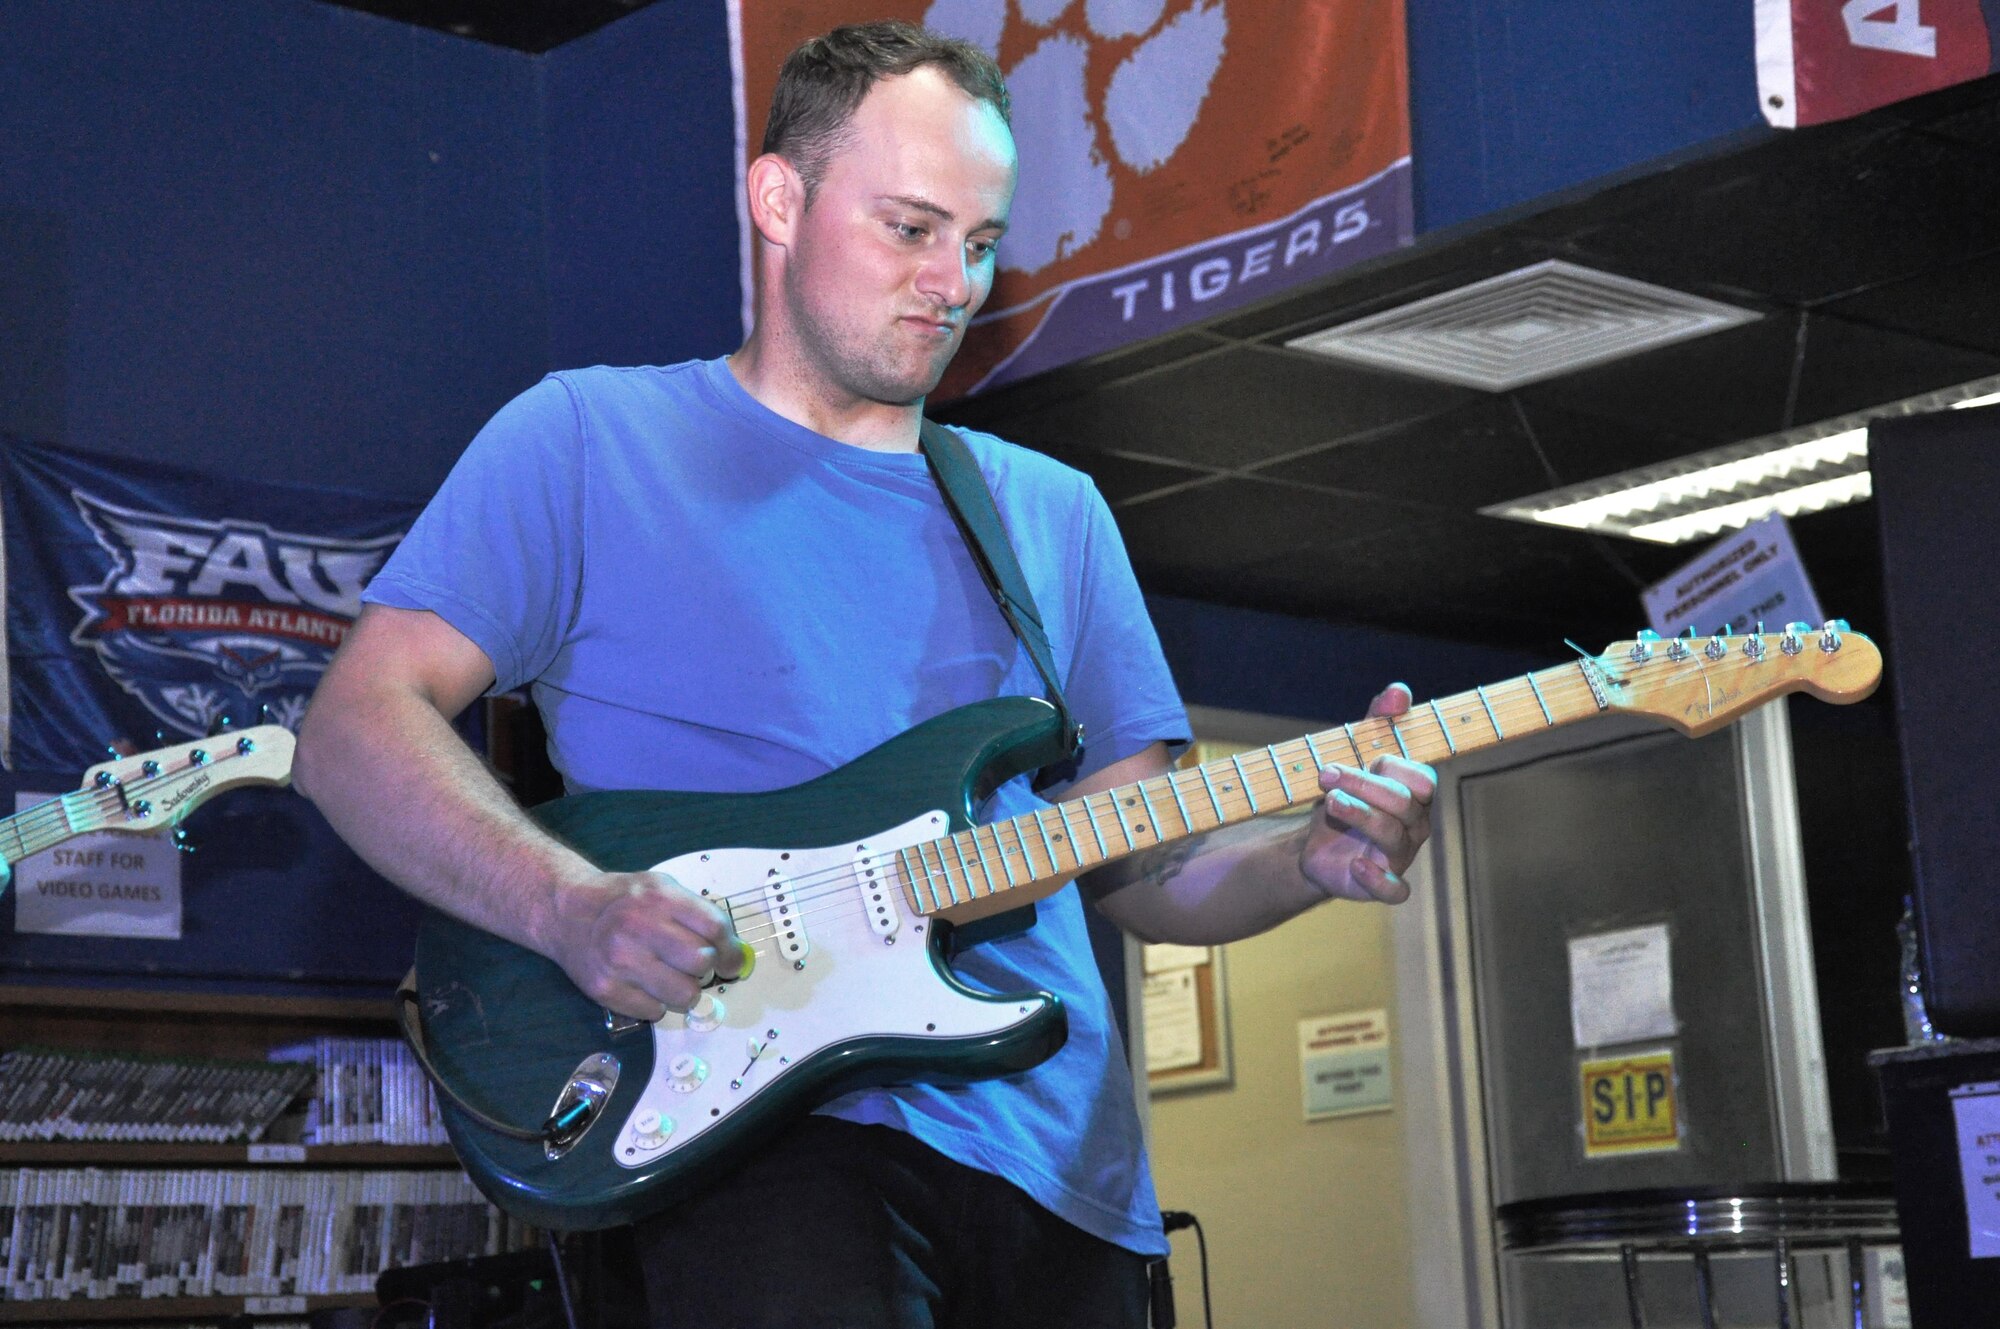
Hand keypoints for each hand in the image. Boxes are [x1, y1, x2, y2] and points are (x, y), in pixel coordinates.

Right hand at [547, 869, 749, 1020]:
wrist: (566, 910)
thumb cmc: (624, 901)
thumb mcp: (661, 888)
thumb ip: (698, 914)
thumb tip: (736, 952)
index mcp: (659, 897)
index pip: (715, 928)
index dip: (731, 950)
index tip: (732, 962)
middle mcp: (638, 927)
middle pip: (701, 962)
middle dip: (706, 969)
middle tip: (694, 967)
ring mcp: (620, 960)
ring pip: (684, 994)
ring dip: (685, 991)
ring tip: (669, 977)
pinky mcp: (605, 989)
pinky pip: (654, 1012)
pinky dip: (657, 1004)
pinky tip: (644, 985)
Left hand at [1300, 683, 1436, 903]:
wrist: (1313, 843)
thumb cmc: (1345, 795)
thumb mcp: (1356, 753)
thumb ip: (1379, 720)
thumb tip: (1399, 690)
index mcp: (1414, 793)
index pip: (1421, 778)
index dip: (1389, 767)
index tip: (1353, 759)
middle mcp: (1414, 825)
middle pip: (1402, 804)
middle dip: (1363, 785)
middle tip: (1325, 776)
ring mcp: (1400, 856)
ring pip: (1393, 838)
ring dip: (1359, 816)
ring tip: (1329, 804)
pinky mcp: (1381, 885)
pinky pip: (1396, 891)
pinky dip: (1379, 880)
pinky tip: (1356, 866)